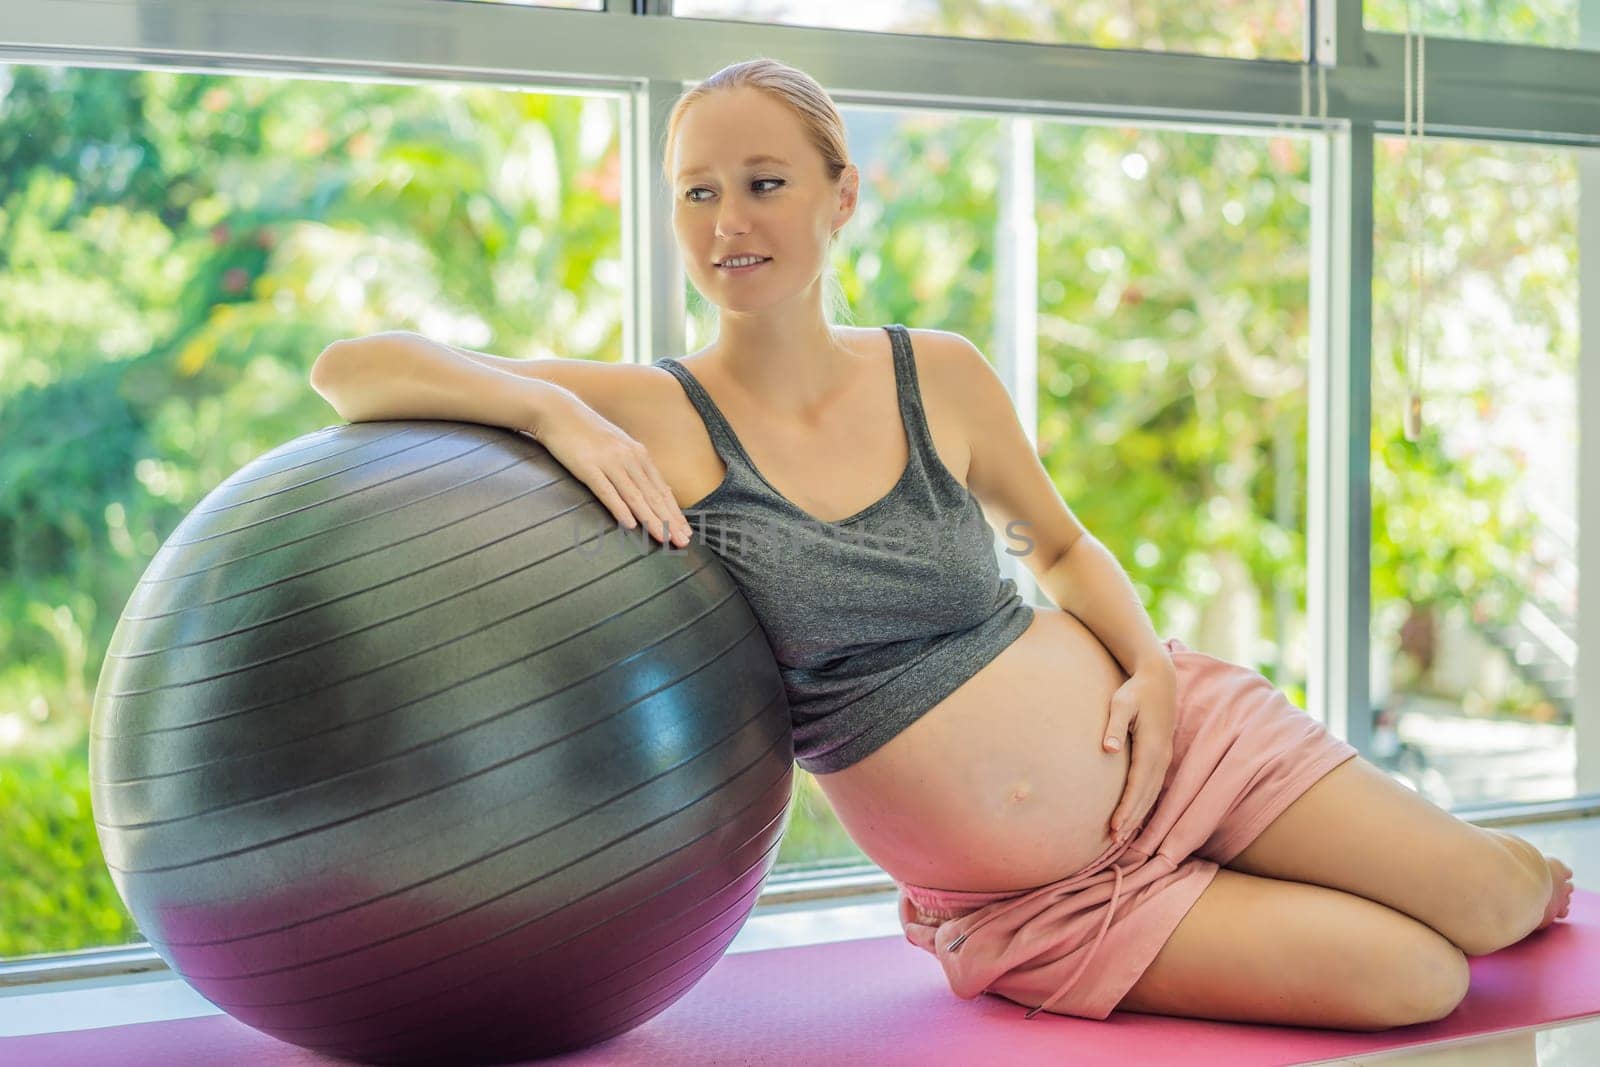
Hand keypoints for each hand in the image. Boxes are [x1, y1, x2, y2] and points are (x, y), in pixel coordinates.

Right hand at [530, 392, 693, 546]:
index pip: (661, 489)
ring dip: (651, 520)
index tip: (685, 531)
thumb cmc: (587, 431)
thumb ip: (632, 465)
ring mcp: (609, 462)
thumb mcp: (616, 445)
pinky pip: (607, 491)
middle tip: (683, 542)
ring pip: (635, 496)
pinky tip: (630, 524)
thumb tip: (646, 489)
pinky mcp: (588, 467)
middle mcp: (629, 458)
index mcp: (638, 454)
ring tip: (664, 538)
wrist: (558, 411)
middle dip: (670, 521)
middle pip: (653, 495)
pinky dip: (620, 508)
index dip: (674, 512)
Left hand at [1103, 661, 1177, 843]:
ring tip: (1121, 833)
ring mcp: (1164, 757)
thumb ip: (1113, 725)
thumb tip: (1107, 750)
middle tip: (1113, 839)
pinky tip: (1134, 813)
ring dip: (1138, 813)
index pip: (1137, 785)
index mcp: (1152, 746)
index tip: (1115, 827)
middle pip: (1146, 795)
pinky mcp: (1162, 755)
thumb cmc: (1135, 691)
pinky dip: (1145, 802)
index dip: (1127, 808)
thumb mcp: (1120, 703)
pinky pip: (1154, 785)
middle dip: (1131, 818)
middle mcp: (1162, 756)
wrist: (1159, 680)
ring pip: (1152, 793)